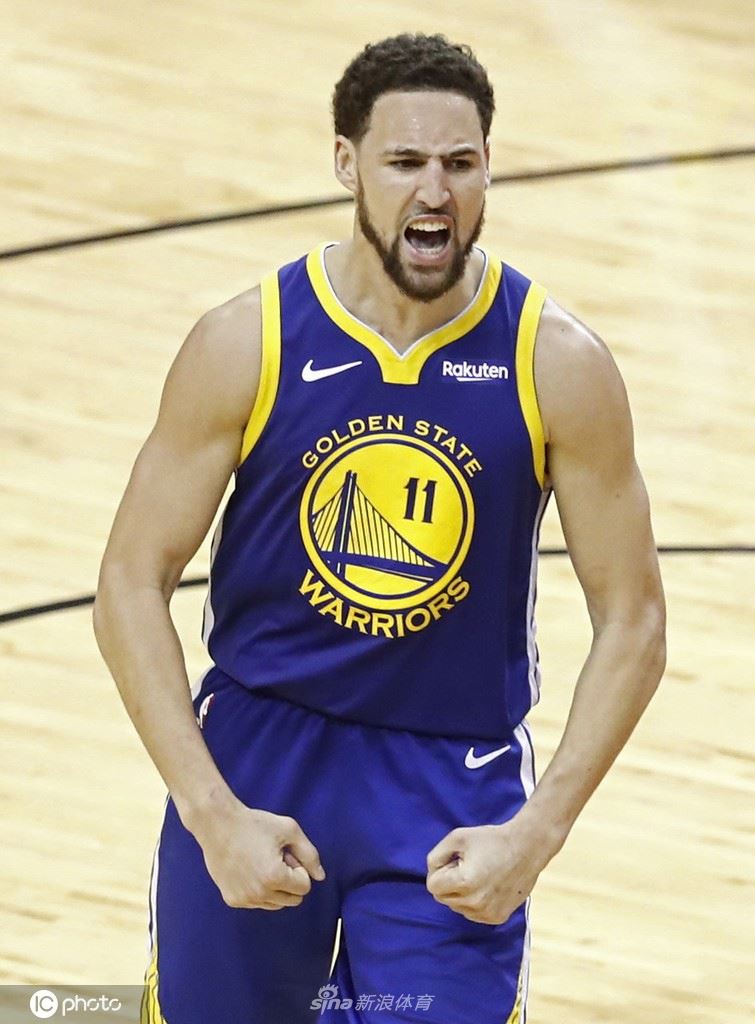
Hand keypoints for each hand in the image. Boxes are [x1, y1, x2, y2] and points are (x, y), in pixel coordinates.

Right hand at [191, 802, 325, 910]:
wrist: (217, 824)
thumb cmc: (254, 824)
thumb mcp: (289, 830)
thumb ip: (310, 854)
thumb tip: (321, 877)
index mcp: (275, 877)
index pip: (305, 887)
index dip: (299, 868)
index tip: (286, 853)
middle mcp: (259, 894)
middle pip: (293, 900)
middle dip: (290, 880)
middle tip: (275, 858)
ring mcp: (244, 899)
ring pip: (276, 904)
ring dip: (275, 887)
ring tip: (262, 863)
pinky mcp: (232, 900)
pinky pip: (258, 903)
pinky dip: (260, 890)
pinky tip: (249, 868)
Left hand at [426, 815, 550, 924]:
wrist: (527, 848)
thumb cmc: (491, 840)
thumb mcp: (458, 837)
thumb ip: (436, 855)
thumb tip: (431, 873)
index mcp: (464, 883)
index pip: (432, 886)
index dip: (440, 870)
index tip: (454, 860)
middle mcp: (474, 903)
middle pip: (443, 898)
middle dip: (449, 882)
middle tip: (466, 865)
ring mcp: (486, 913)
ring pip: (457, 907)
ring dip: (461, 893)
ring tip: (478, 874)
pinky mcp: (497, 918)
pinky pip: (472, 913)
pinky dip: (474, 901)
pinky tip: (487, 885)